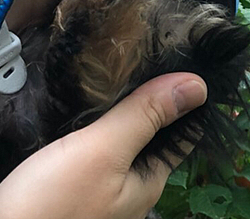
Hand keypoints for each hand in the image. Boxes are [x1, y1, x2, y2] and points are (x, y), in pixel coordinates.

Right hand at [0, 73, 207, 218]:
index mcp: (147, 180)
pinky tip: (75, 100)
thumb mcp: (104, 151)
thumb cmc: (51, 206)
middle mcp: (127, 188)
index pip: (180, 128)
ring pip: (116, 138)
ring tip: (106, 64)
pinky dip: (87, 123)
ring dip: (112, 106)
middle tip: (137, 47)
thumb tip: (199, 86)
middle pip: (148, 131)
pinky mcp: (66, 187)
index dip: (182, 92)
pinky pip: (87, 147)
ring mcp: (96, 190)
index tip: (179, 54)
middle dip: (144, 94)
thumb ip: (145, 116)